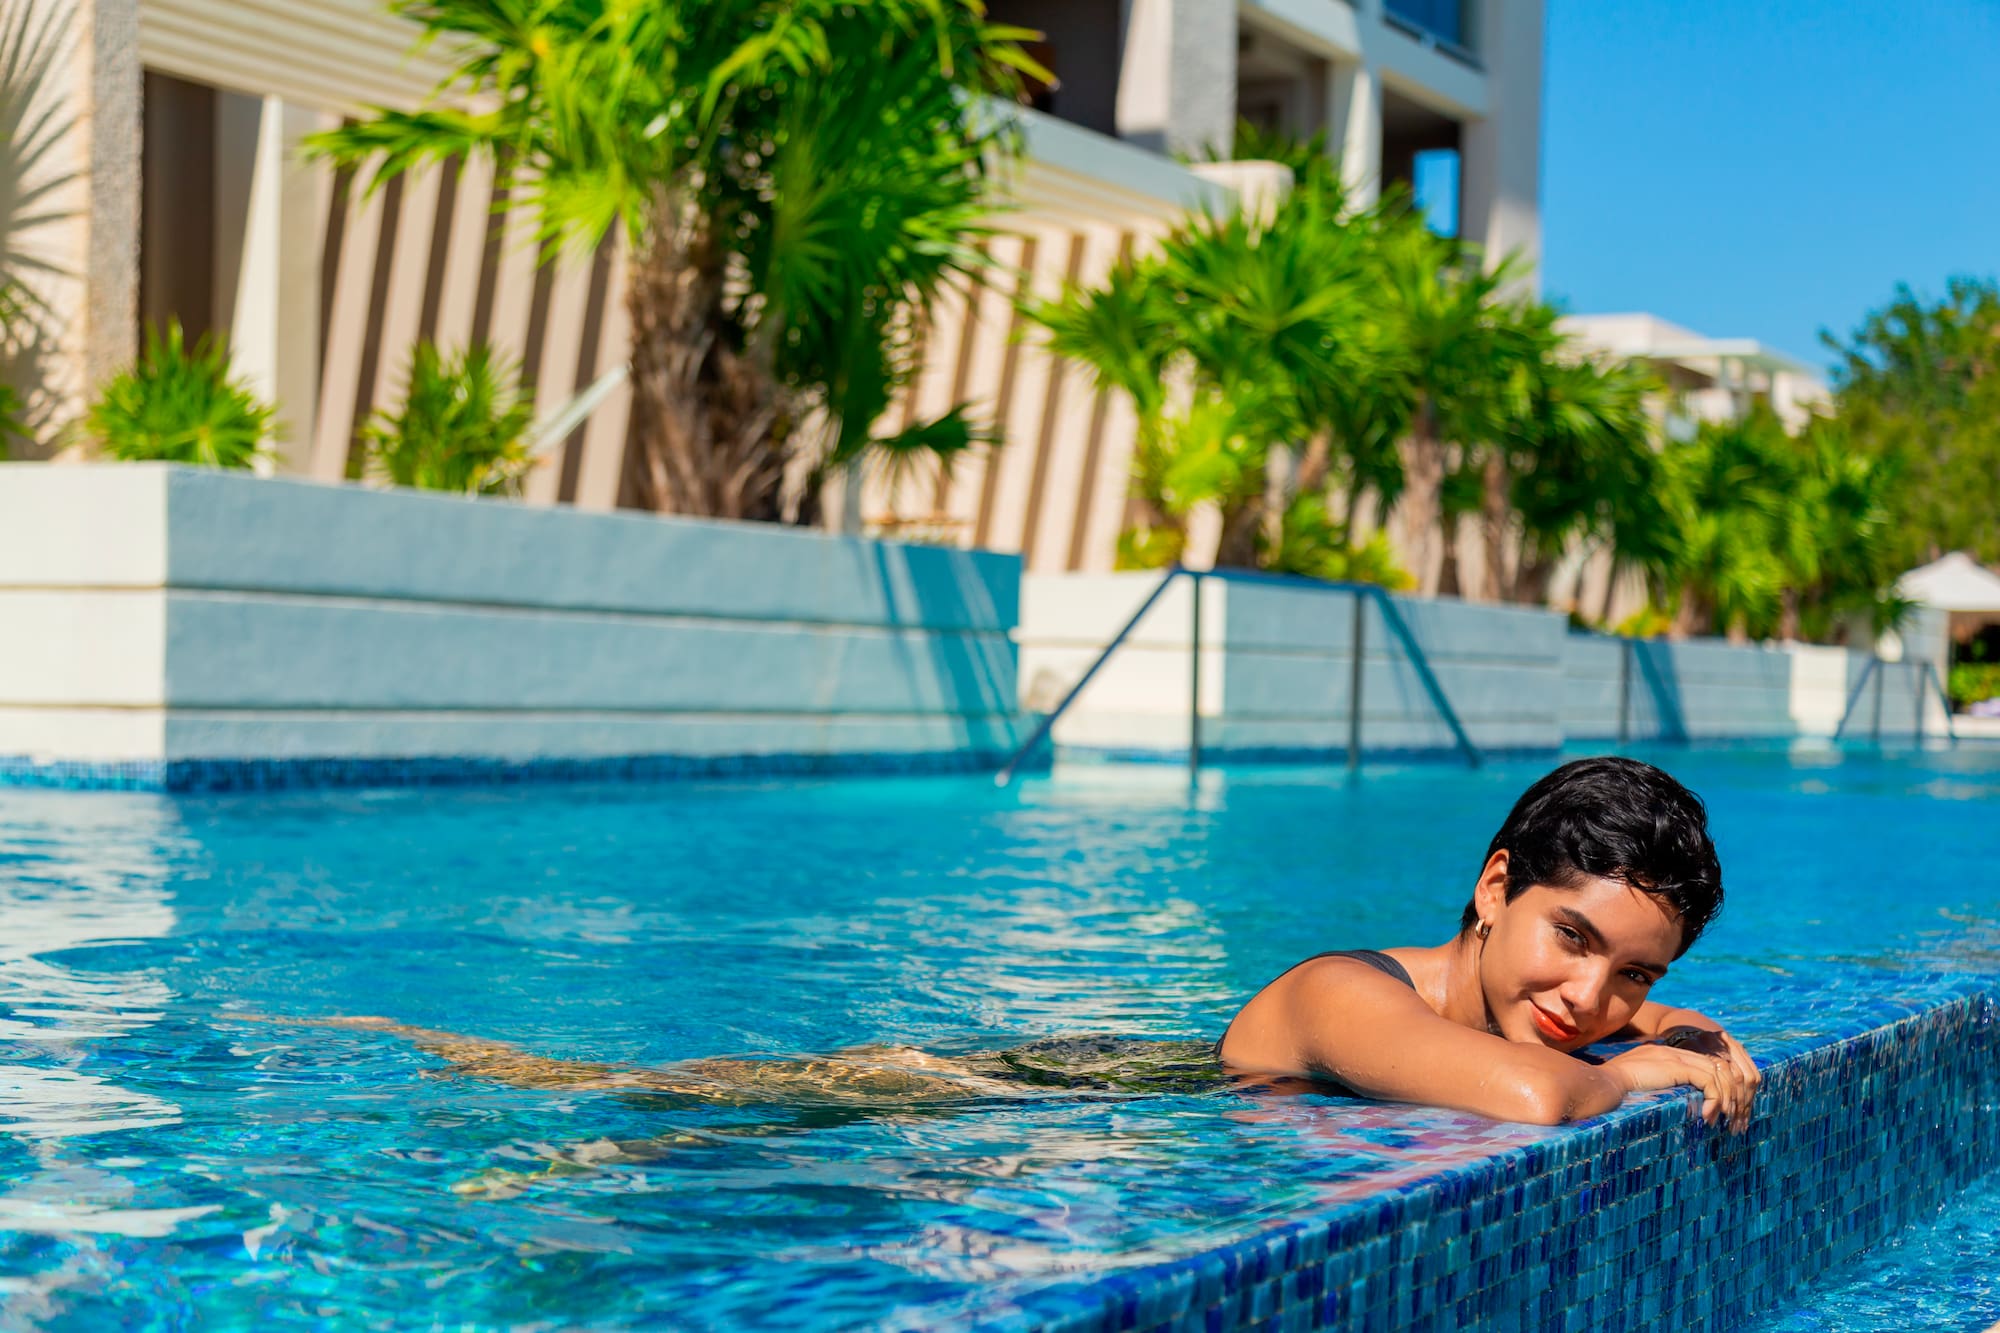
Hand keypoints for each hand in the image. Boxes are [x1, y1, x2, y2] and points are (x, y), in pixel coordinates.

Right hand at [1603, 1034, 1759, 1133]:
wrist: (1602, 1084)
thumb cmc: (1613, 1092)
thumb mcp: (1639, 1086)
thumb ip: (1656, 1088)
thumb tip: (1671, 1107)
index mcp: (1663, 1054)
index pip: (1703, 1065)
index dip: (1717, 1088)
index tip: (1720, 1112)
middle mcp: (1673, 1051)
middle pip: (1717, 1067)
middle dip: (1730, 1095)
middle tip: (1732, 1120)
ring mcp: (1675, 1056)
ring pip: (1720, 1075)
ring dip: (1727, 1100)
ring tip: (1723, 1121)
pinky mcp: (1678, 1067)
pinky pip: (1711, 1082)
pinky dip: (1716, 1100)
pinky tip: (1708, 1117)